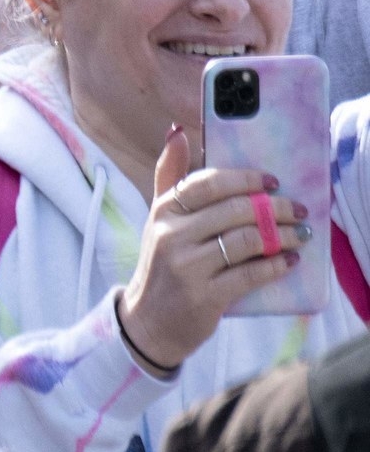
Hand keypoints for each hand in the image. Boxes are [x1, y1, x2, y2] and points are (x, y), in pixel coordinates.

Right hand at [117, 132, 307, 368]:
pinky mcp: (204, 295)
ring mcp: (187, 265)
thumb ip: (170, 177)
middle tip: (298, 211)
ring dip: (282, 236)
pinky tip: (289, 260)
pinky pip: (250, 274)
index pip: (206, 183)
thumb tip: (177, 131)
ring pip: (246, 240)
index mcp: (163, 210)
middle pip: (233, 210)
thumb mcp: (159, 219)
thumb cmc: (162, 264)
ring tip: (302, 236)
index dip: (243, 179)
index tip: (272, 181)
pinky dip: (275, 265)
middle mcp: (170, 234)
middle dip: (274, 209)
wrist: (149, 321)